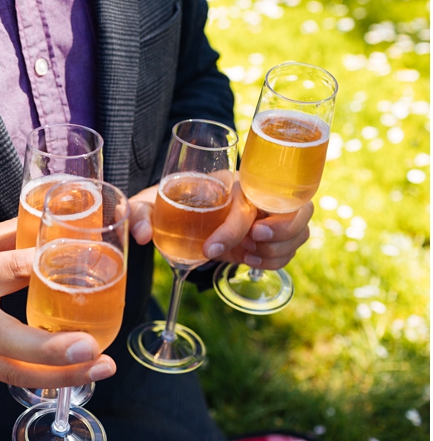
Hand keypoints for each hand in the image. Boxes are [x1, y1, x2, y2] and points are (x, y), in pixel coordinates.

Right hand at [0, 218, 115, 387]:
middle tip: (90, 345)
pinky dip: (50, 379)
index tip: (80, 258)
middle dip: (49, 348)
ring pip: (14, 373)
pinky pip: (16, 379)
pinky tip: (82, 373)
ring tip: (102, 366)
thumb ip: (6, 237)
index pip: (5, 269)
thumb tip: (49, 222)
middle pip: (5, 339)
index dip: (41, 264)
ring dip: (61, 375)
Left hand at [126, 176, 312, 269]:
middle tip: (252, 244)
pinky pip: (292, 247)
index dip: (232, 229)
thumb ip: (140, 213)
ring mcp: (271, 214)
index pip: (246, 201)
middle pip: (297, 206)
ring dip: (278, 249)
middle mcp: (259, 194)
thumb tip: (140, 235)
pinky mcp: (273, 234)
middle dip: (282, 230)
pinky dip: (277, 259)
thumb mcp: (150, 203)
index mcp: (232, 181)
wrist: (183, 208)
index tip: (210, 249)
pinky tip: (252, 259)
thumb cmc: (170, 199)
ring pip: (300, 229)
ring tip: (247, 254)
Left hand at [205, 189, 312, 269]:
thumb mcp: (221, 204)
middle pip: (301, 230)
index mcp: (273, 190)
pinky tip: (247, 256)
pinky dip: (263, 263)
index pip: (300, 205)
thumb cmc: (217, 199)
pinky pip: (281, 261)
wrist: (208, 216)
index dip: (282, 224)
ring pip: (292, 248)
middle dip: (274, 241)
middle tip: (249, 239)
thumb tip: (213, 250)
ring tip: (243, 244)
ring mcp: (281, 230)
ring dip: (265, 252)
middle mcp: (282, 210)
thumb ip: (228, 226)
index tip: (255, 231)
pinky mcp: (274, 247)